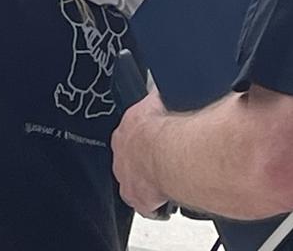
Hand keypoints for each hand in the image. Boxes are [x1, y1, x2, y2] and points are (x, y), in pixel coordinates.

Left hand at [112, 90, 171, 216]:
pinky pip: (145, 205)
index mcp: (128, 127)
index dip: (145, 136)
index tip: (156, 139)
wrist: (170, 152)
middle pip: (131, 157)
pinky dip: (156, 204)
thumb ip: (161, 97)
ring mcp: (126, 175)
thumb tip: (166, 88)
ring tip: (166, 178)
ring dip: (148, 180)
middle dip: (145, 159)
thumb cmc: (169, 126)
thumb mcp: (162, 100)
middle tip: (162, 160)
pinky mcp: (136, 197)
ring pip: (135, 180)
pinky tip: (168, 200)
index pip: (132, 132)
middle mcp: (122, 152)